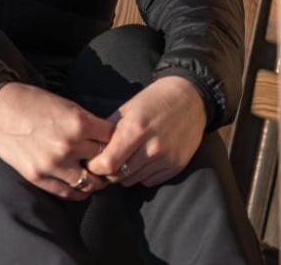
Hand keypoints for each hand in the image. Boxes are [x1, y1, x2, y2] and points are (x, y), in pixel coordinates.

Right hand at [0, 82, 115, 200]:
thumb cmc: (31, 102)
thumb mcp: (65, 104)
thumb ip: (85, 123)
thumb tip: (105, 138)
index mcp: (78, 122)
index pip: (112, 139)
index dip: (115, 140)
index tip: (113, 143)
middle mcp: (69, 145)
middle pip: (103, 161)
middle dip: (107, 160)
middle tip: (108, 162)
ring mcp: (53, 164)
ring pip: (90, 182)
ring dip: (95, 180)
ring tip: (95, 177)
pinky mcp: (39, 176)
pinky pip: (68, 192)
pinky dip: (78, 192)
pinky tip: (80, 187)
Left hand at [84, 75, 205, 187]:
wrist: (190, 99)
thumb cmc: (154, 100)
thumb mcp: (127, 108)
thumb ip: (109, 130)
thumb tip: (90, 149)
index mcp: (135, 129)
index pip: (108, 163)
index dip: (95, 166)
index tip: (91, 161)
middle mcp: (152, 147)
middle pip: (118, 175)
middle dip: (107, 172)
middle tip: (105, 163)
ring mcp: (165, 159)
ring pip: (132, 180)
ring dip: (124, 174)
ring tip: (124, 159)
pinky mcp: (175, 167)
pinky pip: (149, 181)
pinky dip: (141, 175)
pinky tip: (141, 161)